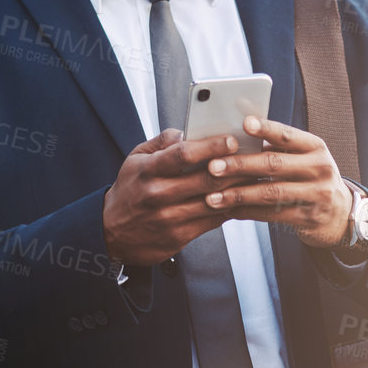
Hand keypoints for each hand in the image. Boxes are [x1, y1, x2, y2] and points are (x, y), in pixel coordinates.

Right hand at [102, 127, 262, 266]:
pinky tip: (241, 198)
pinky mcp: (179, 237)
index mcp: (147, 170)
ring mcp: (169, 218)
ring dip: (238, 189)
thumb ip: (161, 142)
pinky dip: (230, 209)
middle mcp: (157, 194)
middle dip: (234, 168)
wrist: (111, 233)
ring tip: (256, 177)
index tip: (231, 140)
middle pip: (204, 180)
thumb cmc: (129, 190)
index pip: (182, 155)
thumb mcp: (135, 159)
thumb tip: (187, 130)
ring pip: (213, 202)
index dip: (210, 146)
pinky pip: (212, 221)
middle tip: (254, 157)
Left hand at [200, 115, 353, 247]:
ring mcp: (316, 195)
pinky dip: (247, 212)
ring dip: (238, 195)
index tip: (245, 123)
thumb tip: (237, 136)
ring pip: (270, 193)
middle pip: (274, 165)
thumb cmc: (311, 178)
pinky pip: (271, 214)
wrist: (339, 214)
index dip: (266, 129)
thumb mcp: (305, 157)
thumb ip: (278, 148)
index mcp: (315, 147)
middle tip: (214, 166)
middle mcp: (319, 169)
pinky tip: (229, 210)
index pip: (288, 135)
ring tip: (213, 197)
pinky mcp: (307, 218)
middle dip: (240, 165)